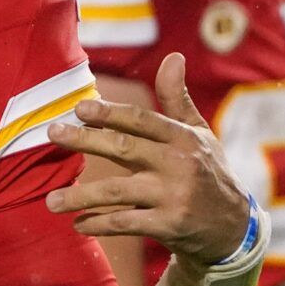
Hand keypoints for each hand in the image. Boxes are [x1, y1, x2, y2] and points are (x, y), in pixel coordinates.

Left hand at [45, 53, 250, 267]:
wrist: (234, 228)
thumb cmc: (209, 172)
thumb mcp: (199, 134)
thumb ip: (178, 98)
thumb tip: (173, 56)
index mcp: (183, 138)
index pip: (141, 120)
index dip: (110, 113)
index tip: (79, 108)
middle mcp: (179, 164)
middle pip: (124, 148)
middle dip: (85, 140)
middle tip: (52, 134)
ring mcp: (174, 197)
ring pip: (118, 192)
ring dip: (81, 197)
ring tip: (50, 201)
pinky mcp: (170, 226)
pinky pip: (126, 224)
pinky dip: (100, 224)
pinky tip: (78, 225)